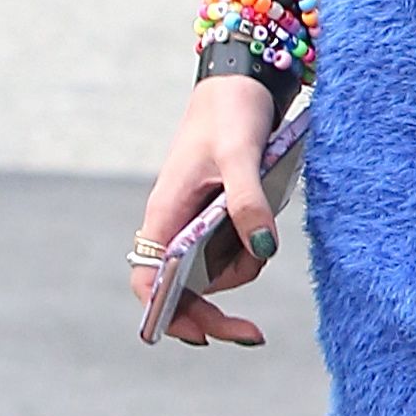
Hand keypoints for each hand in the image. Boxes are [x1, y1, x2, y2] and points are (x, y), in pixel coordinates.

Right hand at [129, 73, 279, 347]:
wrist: (244, 79)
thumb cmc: (231, 111)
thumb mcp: (242, 155)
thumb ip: (249, 203)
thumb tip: (263, 252)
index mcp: (165, 212)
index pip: (149, 280)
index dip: (166, 313)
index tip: (200, 336)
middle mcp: (173, 222)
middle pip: (181, 288)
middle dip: (213, 314)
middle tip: (253, 335)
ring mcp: (194, 220)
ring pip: (211, 271)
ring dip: (240, 271)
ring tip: (265, 238)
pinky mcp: (217, 213)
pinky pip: (230, 249)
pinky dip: (249, 250)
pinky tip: (264, 229)